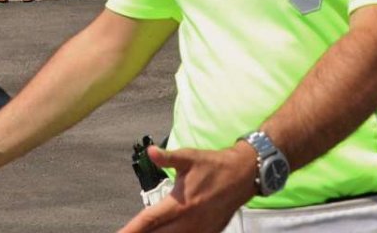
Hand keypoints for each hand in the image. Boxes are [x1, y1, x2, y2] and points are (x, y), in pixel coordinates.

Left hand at [117, 145, 255, 232]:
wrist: (245, 174)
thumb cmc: (214, 165)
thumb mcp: (189, 157)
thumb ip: (167, 157)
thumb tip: (150, 151)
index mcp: (180, 204)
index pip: (149, 220)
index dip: (132, 229)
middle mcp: (189, 221)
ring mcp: (201, 230)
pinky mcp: (210, 232)